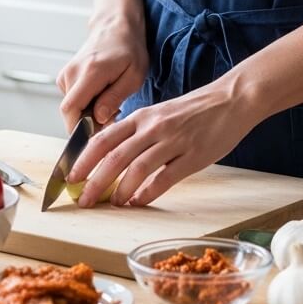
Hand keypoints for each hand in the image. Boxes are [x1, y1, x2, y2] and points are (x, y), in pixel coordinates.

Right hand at [57, 7, 148, 129]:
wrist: (115, 28)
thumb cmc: (129, 51)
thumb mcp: (133, 76)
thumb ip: (114, 98)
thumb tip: (98, 118)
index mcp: (90, 72)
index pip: (71, 109)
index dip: (79, 128)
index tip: (96, 135)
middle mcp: (73, 72)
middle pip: (69, 111)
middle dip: (88, 123)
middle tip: (112, 117)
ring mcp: (66, 73)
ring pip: (71, 107)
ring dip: (88, 113)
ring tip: (110, 103)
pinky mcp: (65, 76)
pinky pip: (72, 99)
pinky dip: (85, 104)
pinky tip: (101, 96)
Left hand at [65, 79, 261, 207]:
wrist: (231, 99)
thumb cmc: (195, 110)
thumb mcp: (160, 115)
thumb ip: (138, 133)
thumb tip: (114, 159)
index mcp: (141, 117)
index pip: (103, 139)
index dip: (83, 160)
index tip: (70, 177)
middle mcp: (153, 128)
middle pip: (114, 157)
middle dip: (95, 182)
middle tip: (84, 201)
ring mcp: (173, 142)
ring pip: (137, 169)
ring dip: (121, 191)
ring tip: (114, 204)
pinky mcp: (193, 156)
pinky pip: (165, 178)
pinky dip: (148, 193)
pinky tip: (140, 202)